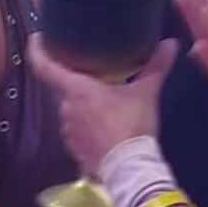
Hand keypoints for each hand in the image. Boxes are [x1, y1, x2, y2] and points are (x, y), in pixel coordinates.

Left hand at [28, 35, 178, 173]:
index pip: (44, 66)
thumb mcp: (146, 92)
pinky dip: (88, 124)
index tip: (37, 38)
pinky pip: (77, 129)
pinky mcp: (74, 149)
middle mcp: (65, 108)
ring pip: (72, 109)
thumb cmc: (132, 124)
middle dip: (78, 82)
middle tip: (95, 74)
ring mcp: (68, 131)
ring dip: (84, 105)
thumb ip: (157, 66)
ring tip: (104, 101)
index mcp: (76, 90)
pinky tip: (105, 125)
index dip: (37, 49)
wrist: (129, 167)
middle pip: (64, 87)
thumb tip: (171, 43)